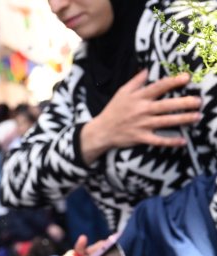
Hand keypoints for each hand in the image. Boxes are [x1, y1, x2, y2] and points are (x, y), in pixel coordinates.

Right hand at [81, 70, 200, 163]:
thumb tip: (147, 70)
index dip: (172, 82)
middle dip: (183, 103)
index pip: (158, 87)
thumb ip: (136, 81)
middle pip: (165, 105)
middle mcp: (142, 110)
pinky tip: (183, 141)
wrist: (101, 131)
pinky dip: (170, 141)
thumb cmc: (113, 110)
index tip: (186, 78)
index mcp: (138, 98)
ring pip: (165, 122)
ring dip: (182, 119)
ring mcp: (142, 125)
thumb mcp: (121, 92)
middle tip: (198, 101)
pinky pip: (158, 140)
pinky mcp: (141, 138)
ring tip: (196, 116)